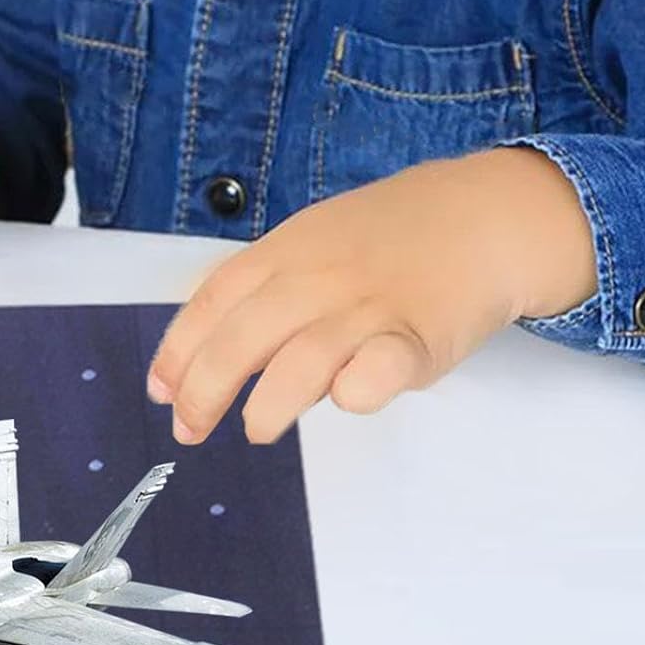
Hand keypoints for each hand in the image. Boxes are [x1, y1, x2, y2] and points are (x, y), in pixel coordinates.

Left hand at [147, 147, 597, 443]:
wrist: (484, 215)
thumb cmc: (389, 241)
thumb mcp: (311, 244)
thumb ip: (263, 291)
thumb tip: (205, 358)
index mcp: (283, 253)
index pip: (212, 304)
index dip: (177, 353)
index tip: (160, 393)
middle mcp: (317, 278)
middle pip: (242, 339)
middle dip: (204, 392)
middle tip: (190, 430)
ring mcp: (367, 307)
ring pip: (301, 360)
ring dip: (267, 405)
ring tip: (257, 429)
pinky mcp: (418, 338)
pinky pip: (378, 370)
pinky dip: (355, 391)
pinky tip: (343, 401)